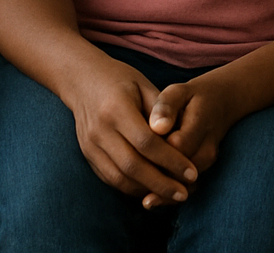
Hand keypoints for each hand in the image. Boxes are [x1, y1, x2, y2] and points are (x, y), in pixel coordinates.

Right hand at [62, 56, 198, 207]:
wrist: (82, 80)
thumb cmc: (120, 80)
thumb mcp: (144, 85)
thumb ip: (162, 111)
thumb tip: (178, 139)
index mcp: (116, 109)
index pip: (146, 142)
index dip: (171, 160)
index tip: (191, 172)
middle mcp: (99, 130)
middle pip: (133, 166)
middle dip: (161, 183)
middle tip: (184, 193)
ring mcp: (90, 145)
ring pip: (119, 178)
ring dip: (147, 190)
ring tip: (171, 195)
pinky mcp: (87, 155)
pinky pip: (110, 179)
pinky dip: (131, 188)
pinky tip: (150, 189)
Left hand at [143, 73, 243, 205]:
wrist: (221, 103)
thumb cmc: (192, 96)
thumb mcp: (179, 92)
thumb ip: (166, 107)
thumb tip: (157, 127)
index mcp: (199, 123)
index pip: (176, 146)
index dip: (155, 154)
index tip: (132, 155)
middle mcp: (207, 147)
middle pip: (181, 171)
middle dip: (157, 179)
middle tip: (130, 181)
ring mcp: (208, 160)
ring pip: (186, 184)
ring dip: (164, 192)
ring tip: (140, 197)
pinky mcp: (205, 169)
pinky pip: (190, 187)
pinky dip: (171, 195)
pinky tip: (150, 198)